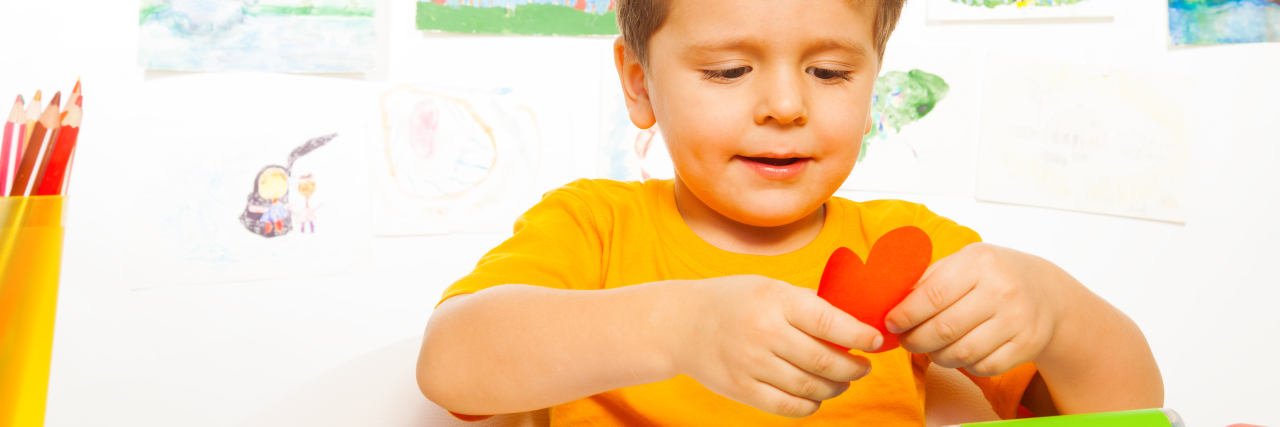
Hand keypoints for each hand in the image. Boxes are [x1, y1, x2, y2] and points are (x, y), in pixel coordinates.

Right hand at [667, 275, 882, 417]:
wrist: (679, 324)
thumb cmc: (732, 301)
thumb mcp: (769, 287)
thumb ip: (808, 303)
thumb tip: (855, 320)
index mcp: (776, 301)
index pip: (830, 322)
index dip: (861, 336)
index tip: (877, 341)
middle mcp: (764, 333)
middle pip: (825, 361)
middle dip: (854, 368)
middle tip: (862, 366)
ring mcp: (751, 364)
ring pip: (811, 387)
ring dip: (836, 387)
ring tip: (842, 380)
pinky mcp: (742, 389)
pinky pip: (789, 406)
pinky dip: (811, 404)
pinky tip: (816, 394)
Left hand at [884, 243, 1072, 376]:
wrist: (1046, 292)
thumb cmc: (992, 276)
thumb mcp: (962, 263)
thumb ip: (927, 280)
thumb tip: (889, 303)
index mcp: (978, 263)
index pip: (932, 295)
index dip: (905, 315)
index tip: (891, 323)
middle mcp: (1001, 290)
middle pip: (943, 329)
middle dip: (915, 340)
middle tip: (905, 340)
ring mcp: (1017, 320)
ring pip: (961, 353)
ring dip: (936, 356)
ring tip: (930, 347)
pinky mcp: (1027, 345)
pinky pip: (982, 367)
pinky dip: (964, 365)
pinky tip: (960, 352)